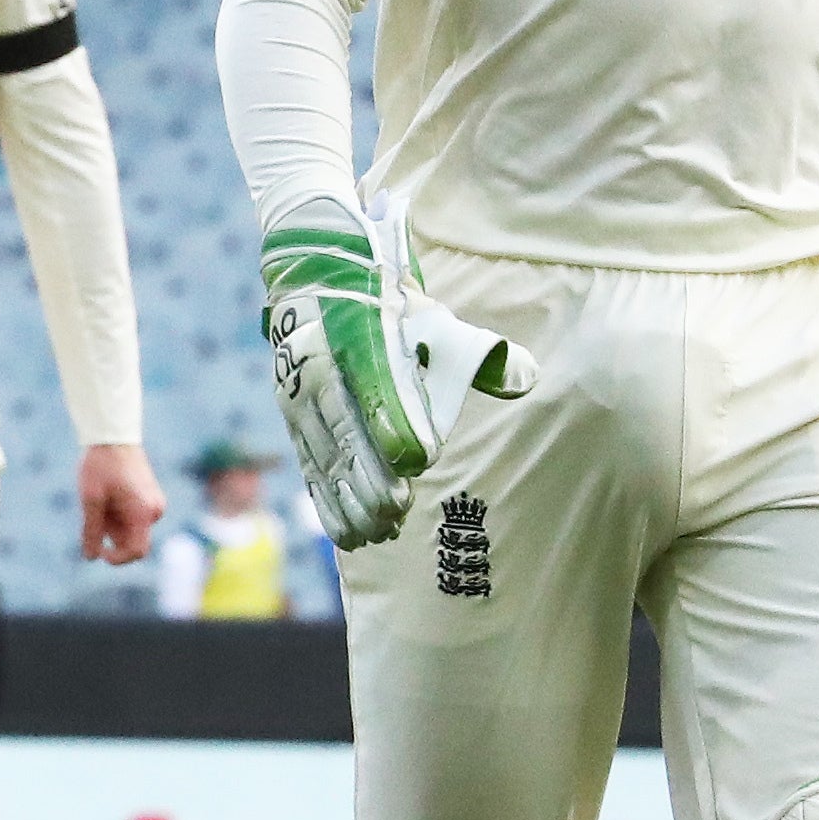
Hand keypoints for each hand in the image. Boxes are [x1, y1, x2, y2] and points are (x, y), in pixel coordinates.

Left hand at [74, 441, 163, 564]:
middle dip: (111, 536)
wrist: (113, 436)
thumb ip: (91, 530)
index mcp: (144, 513)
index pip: (137, 551)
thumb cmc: (101, 466)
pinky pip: (134, 518)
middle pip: (133, 540)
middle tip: (93, 513)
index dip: (117, 558)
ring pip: (131, 529)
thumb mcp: (91, 500)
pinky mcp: (150, 498)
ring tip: (98, 500)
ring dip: (112, 524)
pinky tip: (105, 497)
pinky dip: (117, 515)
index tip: (98, 551)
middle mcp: (155, 511)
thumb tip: (90, 557)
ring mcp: (154, 504)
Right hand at [257, 200, 533, 548]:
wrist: (320, 285)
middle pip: (344, 433)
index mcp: (360, 341)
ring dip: (347, 498)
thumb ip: (480, 355)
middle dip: (368, 478)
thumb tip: (526, 378)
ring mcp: (300, 398)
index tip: (419, 461)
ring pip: (323, 456)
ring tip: (376, 532)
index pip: (376, 388)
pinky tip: (349, 534)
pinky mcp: (292, 420)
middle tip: (396, 513)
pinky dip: (327, 501)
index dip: (395, 425)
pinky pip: (309, 467)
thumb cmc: (392, 312)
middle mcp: (322, 370)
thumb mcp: (436, 322)